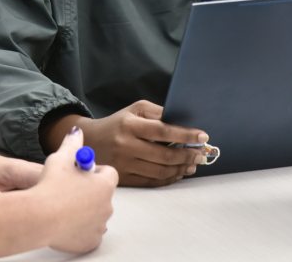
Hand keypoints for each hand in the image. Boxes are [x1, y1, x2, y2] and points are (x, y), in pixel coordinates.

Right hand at [34, 128, 117, 254]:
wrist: (39, 218)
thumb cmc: (51, 188)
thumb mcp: (60, 158)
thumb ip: (72, 144)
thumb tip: (76, 132)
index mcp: (104, 184)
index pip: (108, 173)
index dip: (94, 171)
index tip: (80, 173)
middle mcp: (107, 205)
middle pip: (102, 194)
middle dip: (89, 191)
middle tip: (68, 190)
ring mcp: (100, 225)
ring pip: (95, 214)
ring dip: (85, 210)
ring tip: (63, 206)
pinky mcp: (90, 242)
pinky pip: (89, 233)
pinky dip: (80, 229)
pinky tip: (65, 222)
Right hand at [80, 100, 208, 186]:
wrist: (89, 141)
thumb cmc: (118, 123)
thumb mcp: (135, 110)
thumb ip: (158, 114)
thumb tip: (183, 123)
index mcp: (130, 125)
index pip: (163, 131)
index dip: (185, 134)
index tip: (202, 136)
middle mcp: (126, 145)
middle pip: (164, 155)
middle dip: (187, 155)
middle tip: (200, 154)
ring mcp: (124, 164)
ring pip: (160, 171)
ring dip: (181, 169)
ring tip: (192, 164)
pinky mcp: (123, 178)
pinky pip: (151, 182)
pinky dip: (168, 179)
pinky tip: (178, 173)